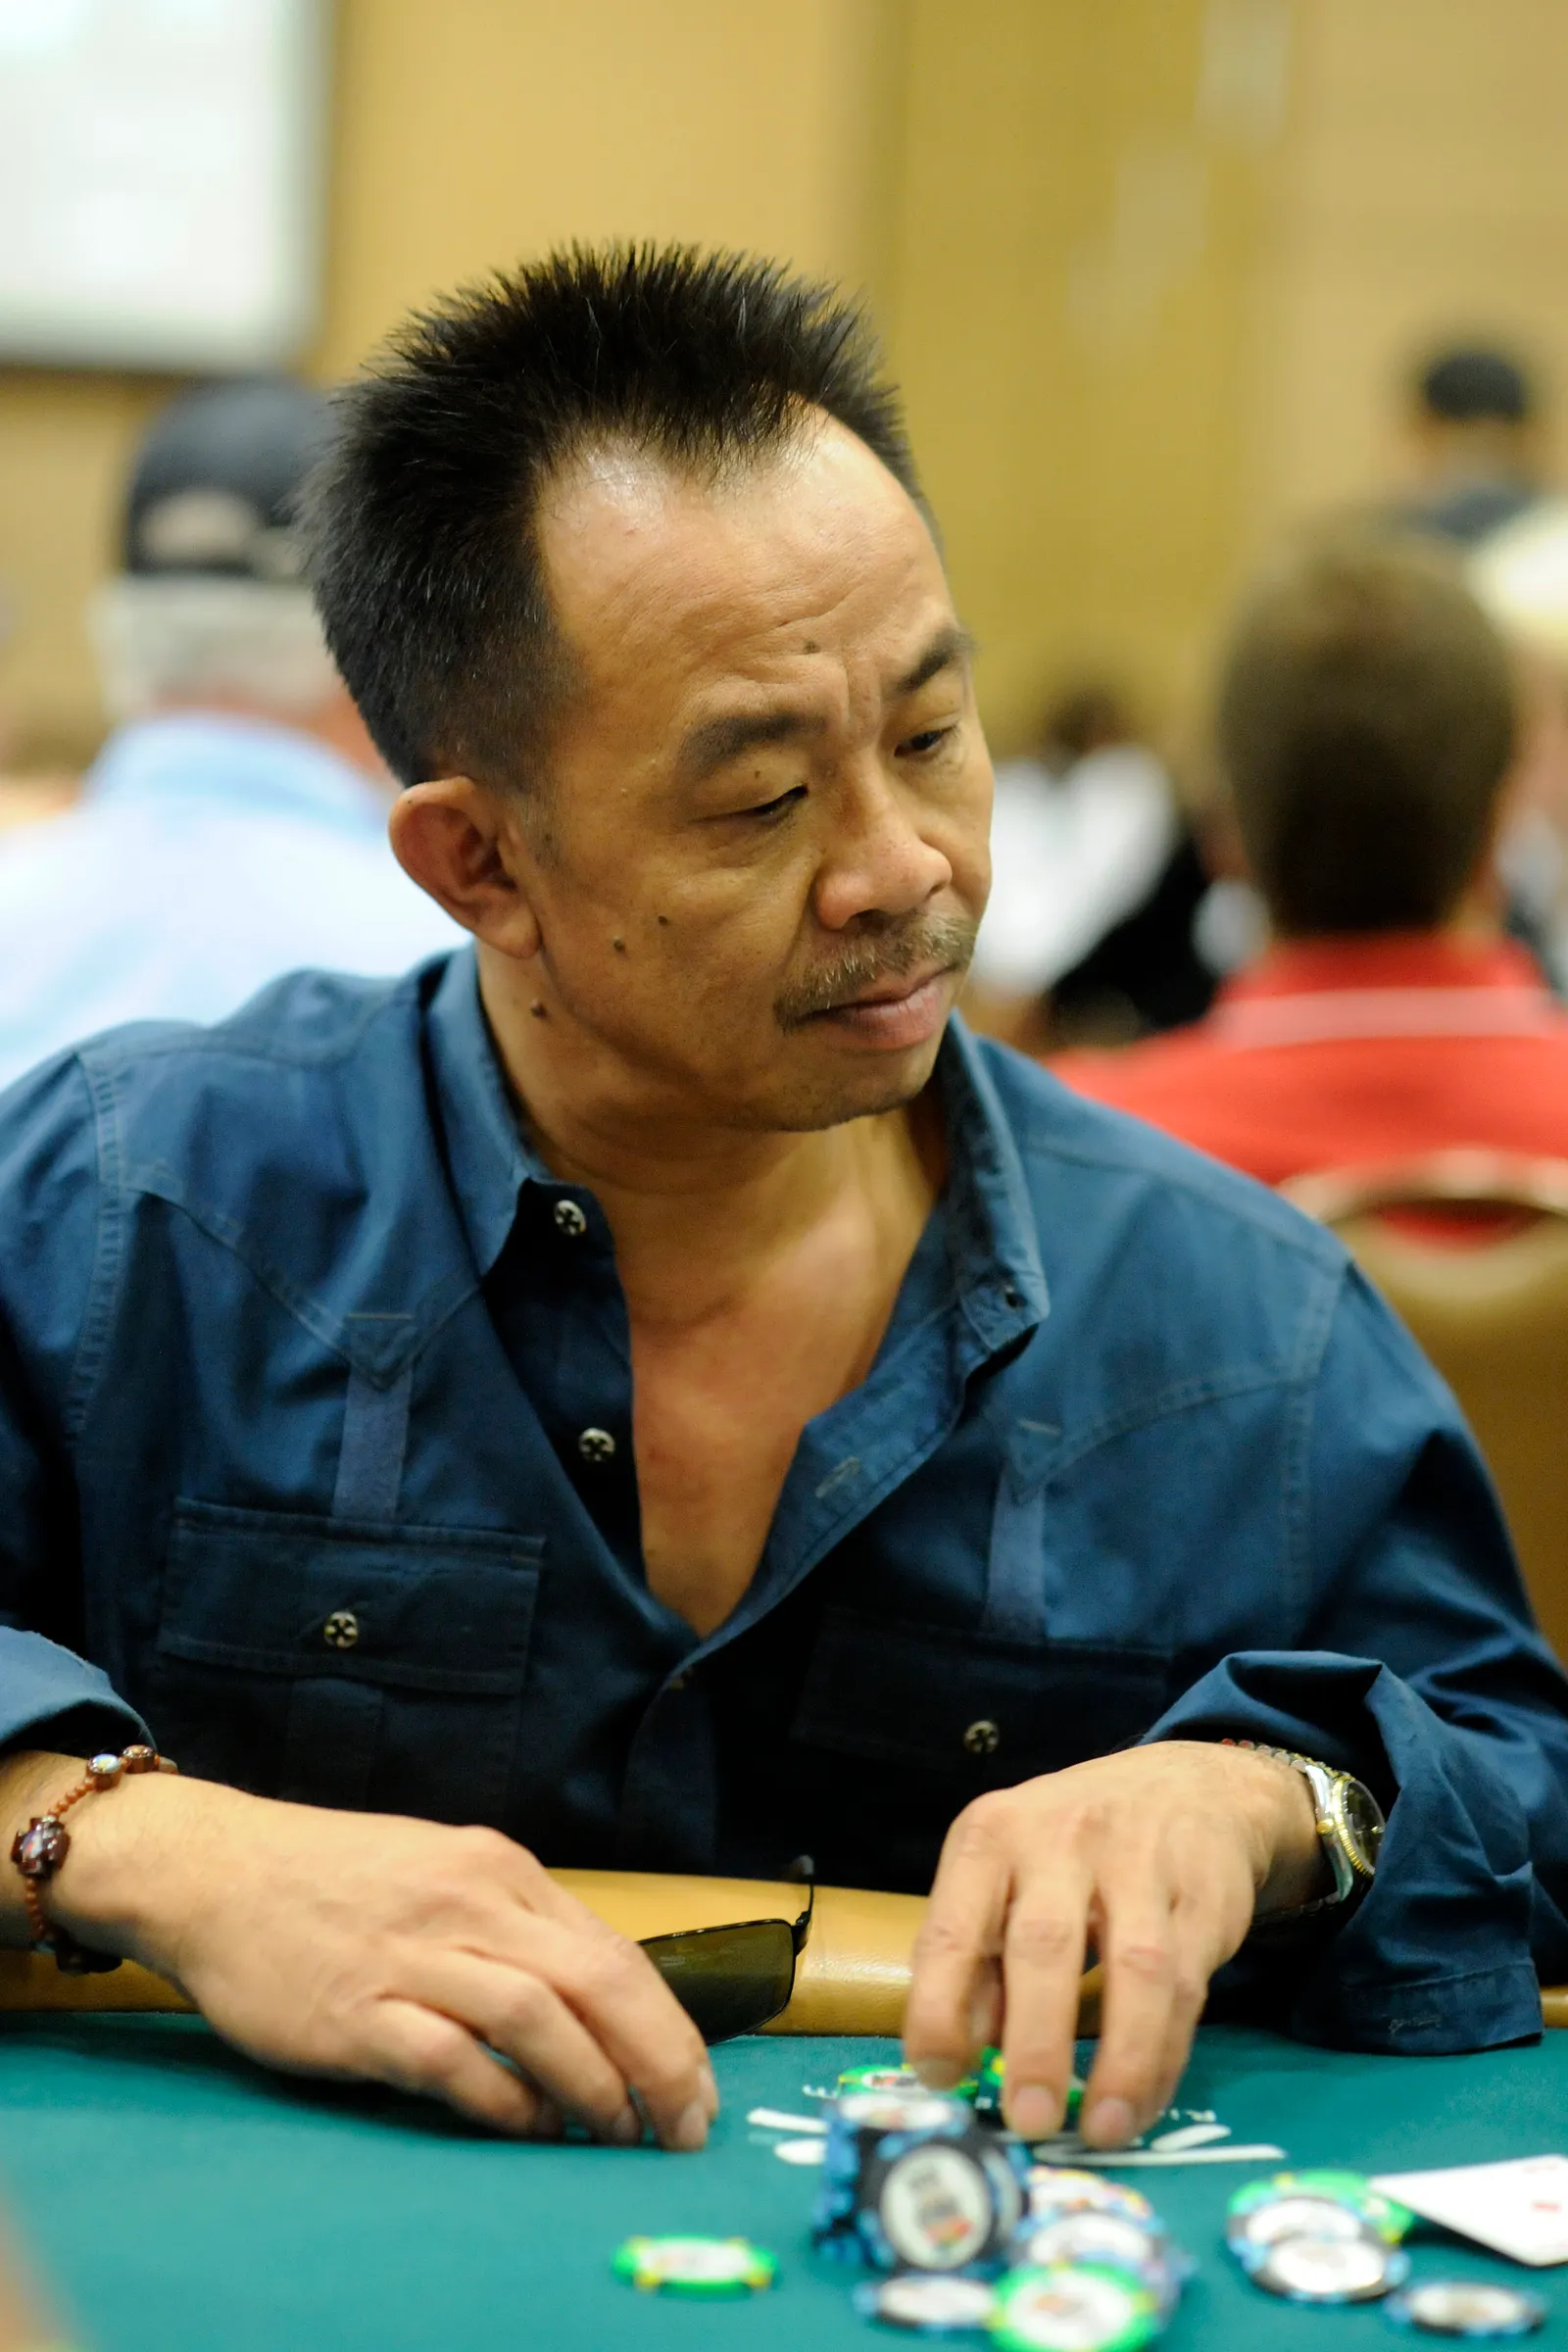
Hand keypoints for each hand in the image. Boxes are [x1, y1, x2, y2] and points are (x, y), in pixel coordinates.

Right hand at [7, 1757, 715, 2147]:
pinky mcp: (357, 2010)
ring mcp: (413, 1955)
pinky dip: (502, 2100)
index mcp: (501, 1870)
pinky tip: (526, 2129)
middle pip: (597, 1983)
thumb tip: (595, 2001)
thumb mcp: (445, 1874)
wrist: (217, 1869)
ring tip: (614, 2135)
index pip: (615, 1953)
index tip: (697, 2088)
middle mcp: (470, 1903)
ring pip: (537, 2018)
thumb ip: (515, 1927)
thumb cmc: (336, 1882)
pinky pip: (451, 2060)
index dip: (669, 2028)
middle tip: (684, 2128)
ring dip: (591, 2085)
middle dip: (657, 2062)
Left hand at [902, 1739, 1323, 2147]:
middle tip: (1029, 2120)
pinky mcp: (1204, 1895)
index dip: (938, 2007)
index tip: (939, 2076)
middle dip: (1035, 2041)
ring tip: (1101, 2131)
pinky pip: (1185, 1987)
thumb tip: (961, 2053)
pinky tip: (1141, 2101)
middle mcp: (1060, 1839)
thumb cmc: (1071, 1848)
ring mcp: (1140, 1862)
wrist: (1188, 1785)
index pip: (951, 1926)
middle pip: (1044, 1945)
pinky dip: (1162, 2055)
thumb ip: (980, 1957)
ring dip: (1119, 2061)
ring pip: (1134, 1970)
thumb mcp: (1006, 1876)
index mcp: (991, 1836)